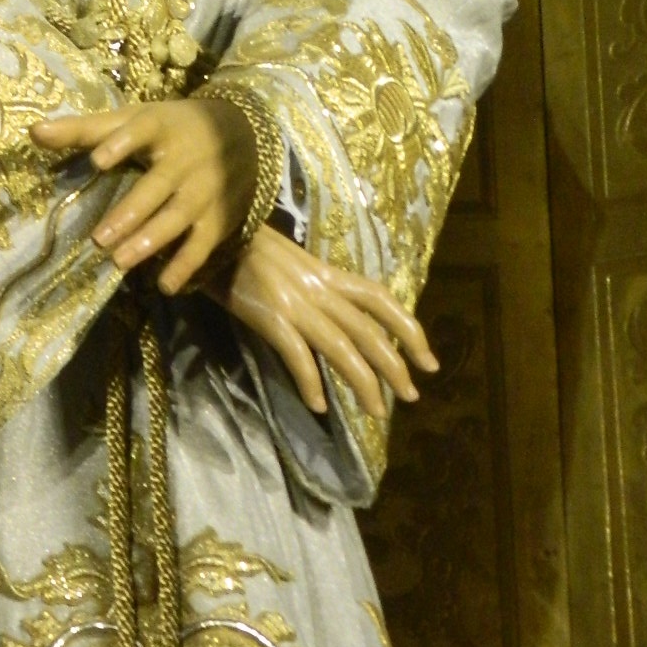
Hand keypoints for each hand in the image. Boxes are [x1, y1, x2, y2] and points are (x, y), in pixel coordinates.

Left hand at [30, 98, 258, 295]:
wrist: (245, 133)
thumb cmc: (171, 129)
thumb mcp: (134, 119)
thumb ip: (84, 129)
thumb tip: (33, 132)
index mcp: (161, 127)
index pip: (143, 129)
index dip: (121, 143)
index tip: (97, 159)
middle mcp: (185, 158)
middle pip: (158, 185)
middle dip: (131, 212)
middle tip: (99, 239)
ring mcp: (205, 189)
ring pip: (179, 217)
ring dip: (151, 240)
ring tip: (120, 262)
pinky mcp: (220, 217)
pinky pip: (203, 244)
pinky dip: (186, 265)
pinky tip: (165, 285)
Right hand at [212, 223, 438, 420]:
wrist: (218, 235)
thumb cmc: (252, 251)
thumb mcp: (295, 267)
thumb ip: (318, 291)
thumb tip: (342, 322)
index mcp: (328, 274)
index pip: (380, 299)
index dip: (408, 327)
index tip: (428, 359)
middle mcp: (320, 289)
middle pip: (368, 329)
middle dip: (395, 364)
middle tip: (412, 396)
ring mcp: (296, 303)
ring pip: (342, 346)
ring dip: (364, 382)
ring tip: (378, 412)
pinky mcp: (270, 317)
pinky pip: (297, 354)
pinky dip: (310, 380)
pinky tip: (318, 406)